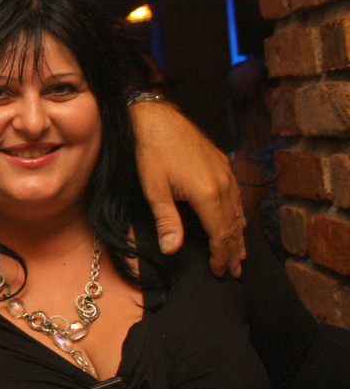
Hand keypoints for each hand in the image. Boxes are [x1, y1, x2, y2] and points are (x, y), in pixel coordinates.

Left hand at [132, 100, 245, 276]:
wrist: (155, 117)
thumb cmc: (150, 151)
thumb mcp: (154, 189)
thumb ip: (166, 221)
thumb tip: (172, 249)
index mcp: (208, 193)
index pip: (221, 234)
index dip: (221, 256)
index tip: (219, 272)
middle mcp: (223, 183)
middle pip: (234, 225)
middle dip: (234, 251)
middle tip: (234, 272)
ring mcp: (225, 172)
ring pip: (238, 211)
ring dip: (238, 234)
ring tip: (238, 254)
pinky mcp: (222, 164)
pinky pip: (236, 196)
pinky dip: (237, 214)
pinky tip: (235, 221)